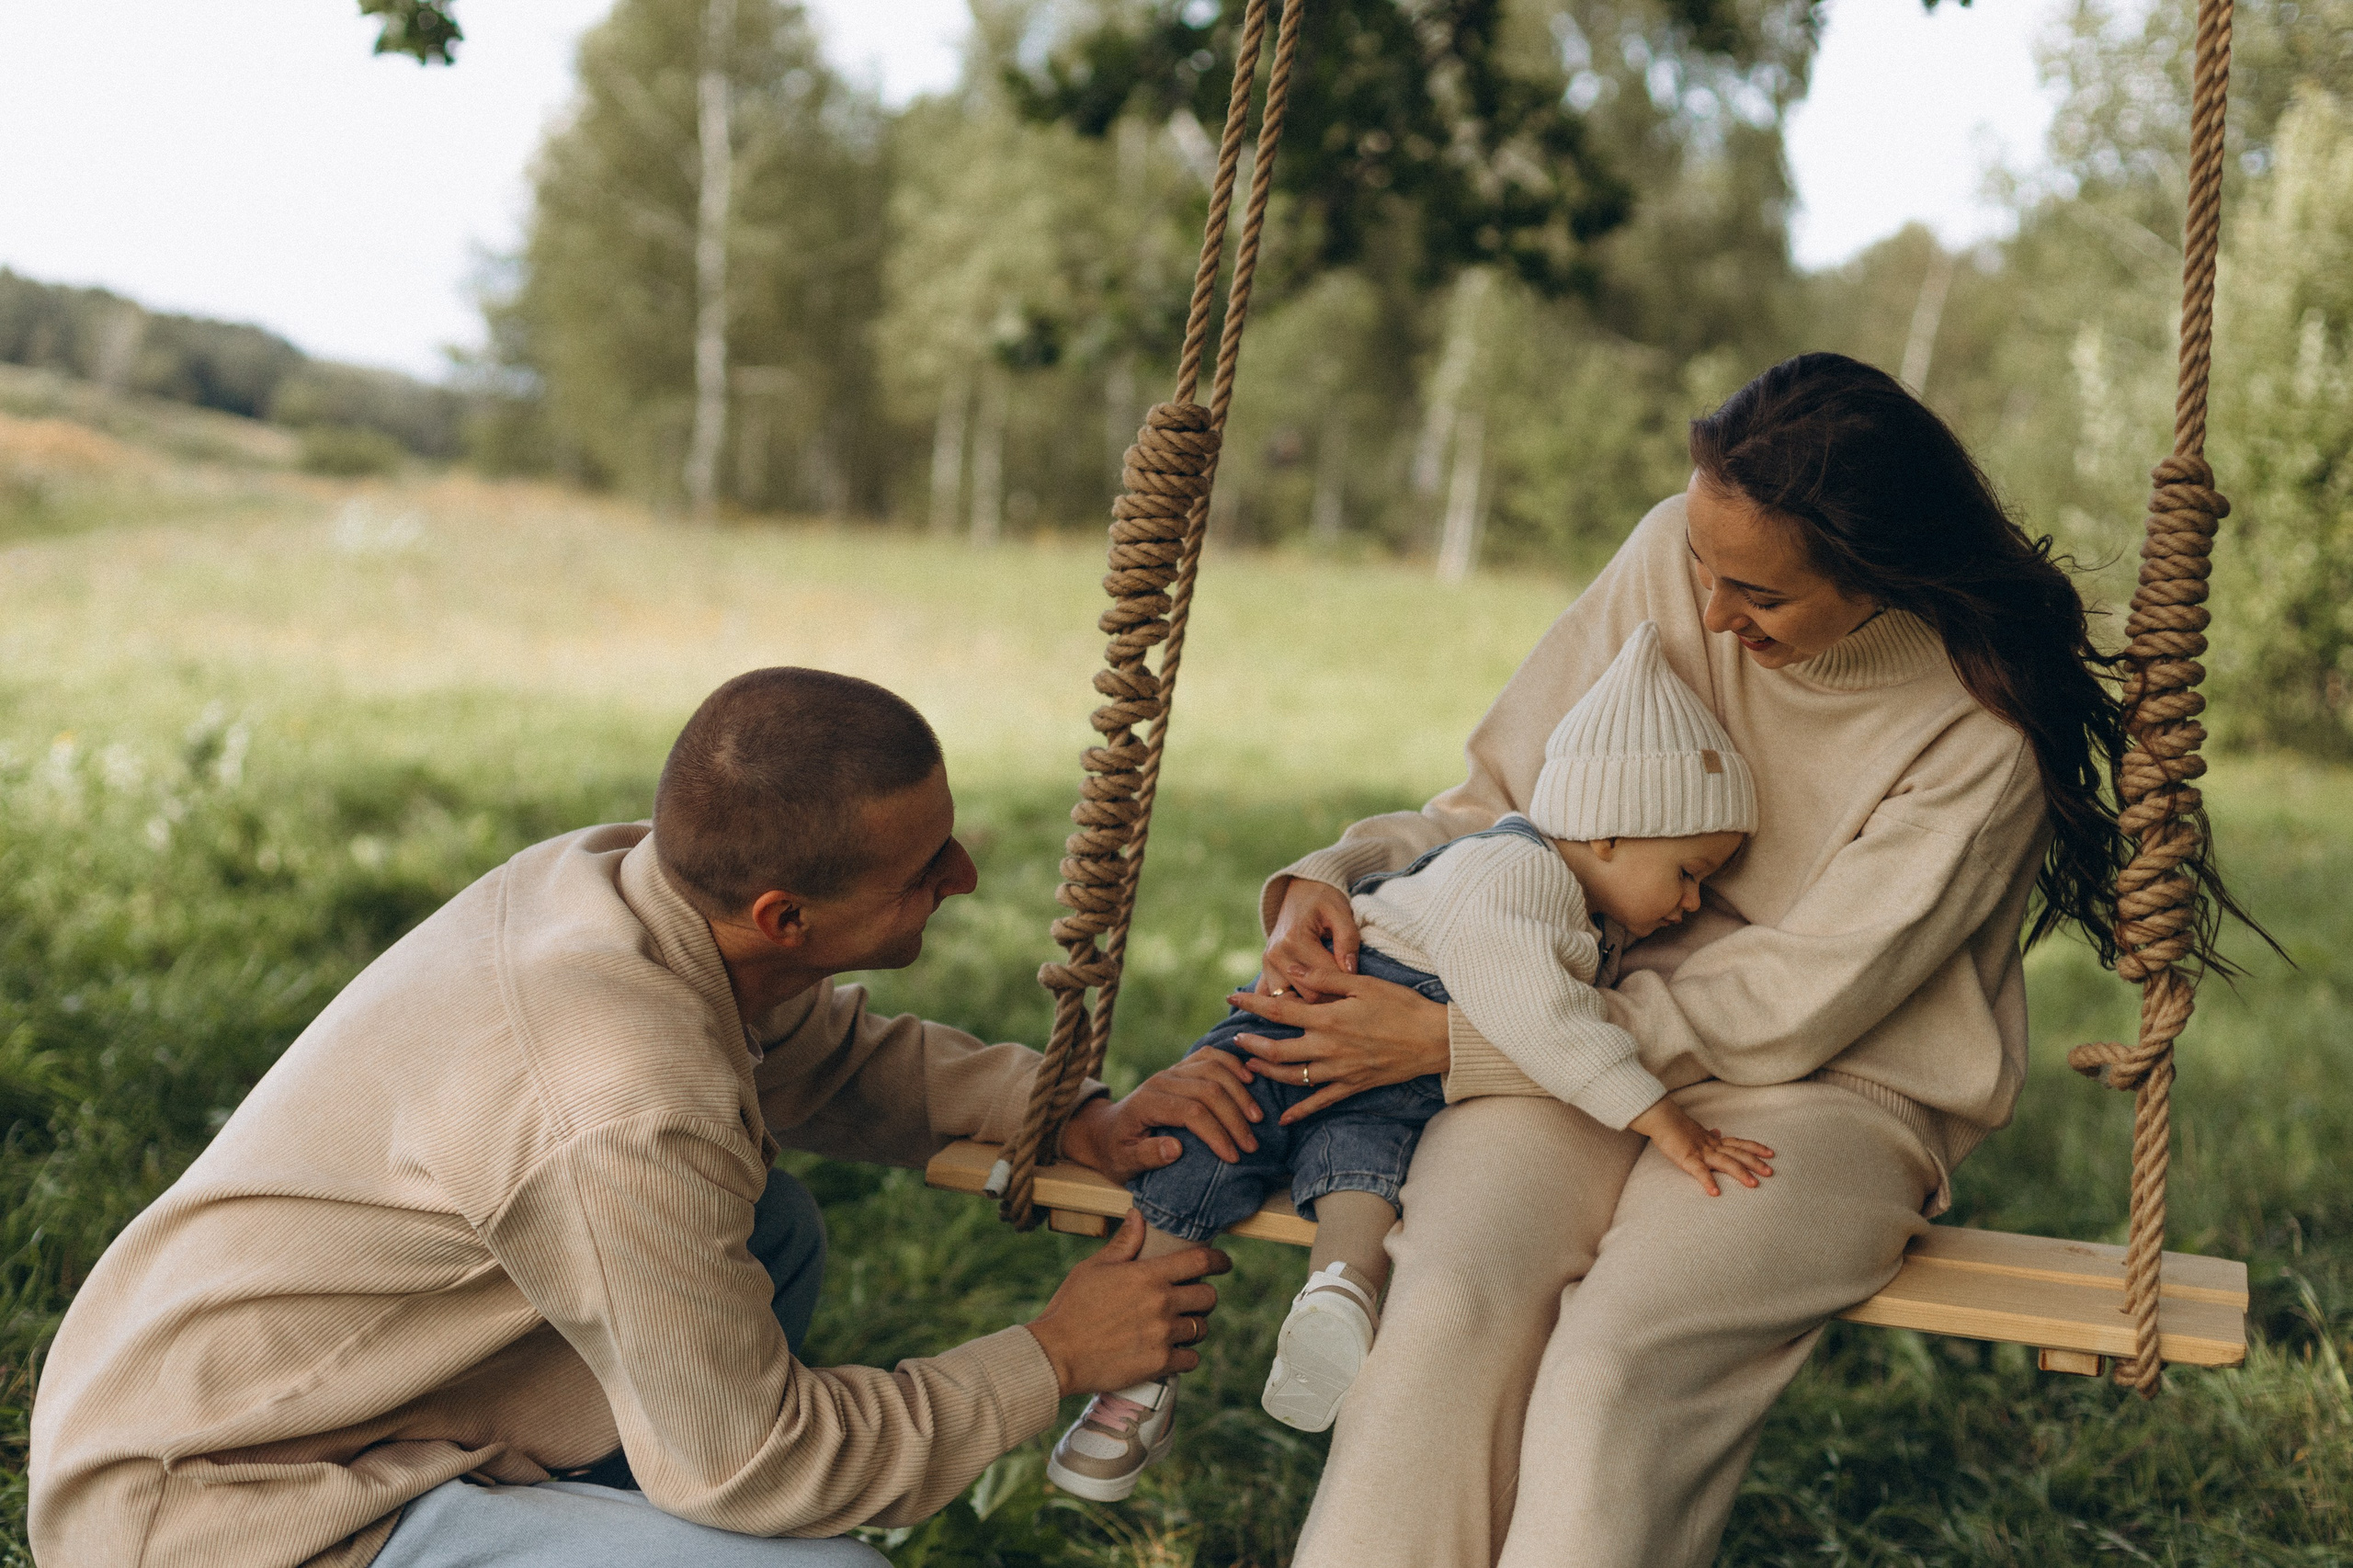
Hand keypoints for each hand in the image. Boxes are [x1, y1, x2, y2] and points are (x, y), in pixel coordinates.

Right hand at [1025, 1213, 1231, 1394]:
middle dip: (1204, 1296)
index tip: (1224, 1263)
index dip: (1219, 1260)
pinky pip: (1192, 1358)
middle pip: (1208, 1297)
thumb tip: (1139, 1215)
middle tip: (1191, 1299)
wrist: (1056, 1353)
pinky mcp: (1159, 1363)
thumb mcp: (1094, 1268)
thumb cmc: (1071, 1307)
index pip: (1201, 1261)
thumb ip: (1124, 1243)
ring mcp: (1163, 1335)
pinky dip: (1186, 1355)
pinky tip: (1172, 1351)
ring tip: (1178, 1327)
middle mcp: (1162, 1303)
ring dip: (1194, 1326)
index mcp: (1148, 1275)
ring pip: (1202, 1328)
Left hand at [1059, 1053, 1264, 1175]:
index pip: (1191, 1112)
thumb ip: (1146, 1156)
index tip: (1233, 1156)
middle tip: (1251, 1144)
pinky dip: (1232, 1064)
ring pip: (1214, 1068)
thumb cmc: (1117, 1151)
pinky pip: (1210, 1055)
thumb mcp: (1124, 1162)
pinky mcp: (1182, 1067)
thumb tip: (1175, 1149)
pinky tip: (1249, 1079)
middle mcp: (1161, 1080)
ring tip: (1256, 1118)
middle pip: (1208, 1090)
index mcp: (1146, 1103)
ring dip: (1239, 1092)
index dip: (1216, 1133)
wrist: (1105, 1130)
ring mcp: (1172, 1070)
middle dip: (1234, 1118)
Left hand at [1221, 952, 1448, 1123]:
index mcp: (1329, 1019)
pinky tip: (1284, 1118)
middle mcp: (1329, 1048)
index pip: (1279, 1011)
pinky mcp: (1353, 1086)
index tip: (1231, 998)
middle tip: (1235, 1041)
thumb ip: (1326, 977)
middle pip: (1277, 1051)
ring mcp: (1340, 1071)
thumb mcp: (1363, 983)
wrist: (1434, 1039)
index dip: (1252, 1005)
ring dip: (1267, 1074)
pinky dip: (1300, 1111)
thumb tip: (1295, 970)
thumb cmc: (1402, 1005)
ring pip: (1293, 1077)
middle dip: (1251, 1046)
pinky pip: (1320, 1102)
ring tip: (1250, 1068)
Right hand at [1259, 878, 1360, 1000]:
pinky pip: (1273, 999)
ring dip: (1313, 1006)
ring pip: (1292, 1002)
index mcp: (1295, 939)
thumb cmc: (1324, 900)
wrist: (1300, 891)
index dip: (1346, 987)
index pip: (1324, 977)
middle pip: (1308, 995)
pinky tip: (1306, 1009)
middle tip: (1353, 1001)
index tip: (1362, 990)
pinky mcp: (1265, 971)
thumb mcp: (1341, 912)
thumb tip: (1350, 970)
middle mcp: (1276, 955)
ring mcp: (1267, 965)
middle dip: (1332, 1000)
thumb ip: (1348, 940)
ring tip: (1335, 1004)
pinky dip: (1288, 1005)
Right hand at [1627, 1096, 1774, 1196]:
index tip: (1771, 1153)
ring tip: (1753, 1184)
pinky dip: (1708, 1181)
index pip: (1739, 1143)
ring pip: (1725, 1162)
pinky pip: (1699, 1171)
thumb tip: (1719, 1132)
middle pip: (1738, 1153)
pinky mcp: (1687, 1158)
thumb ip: (1709, 1135)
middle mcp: (1711, 1145)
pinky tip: (1715, 1192)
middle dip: (1755, 1162)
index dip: (1755, 1148)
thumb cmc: (1675, 1126)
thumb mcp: (1696, 1131)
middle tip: (1771, 1171)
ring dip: (1740, 1173)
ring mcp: (1700, 1152)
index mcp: (1713, 1141)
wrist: (1660, 1117)